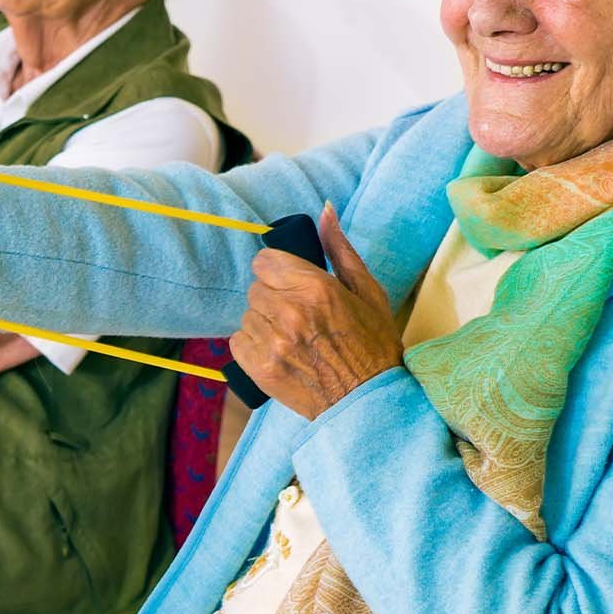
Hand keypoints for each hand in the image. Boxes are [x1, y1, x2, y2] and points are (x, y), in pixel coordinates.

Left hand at [230, 203, 402, 420]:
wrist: (369, 403)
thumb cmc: (374, 347)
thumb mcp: (368, 292)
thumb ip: (340, 250)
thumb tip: (325, 210)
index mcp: (316, 288)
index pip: (264, 261)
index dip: (277, 270)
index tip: (291, 283)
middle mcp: (290, 312)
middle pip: (256, 288)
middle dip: (273, 297)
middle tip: (298, 316)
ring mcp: (272, 342)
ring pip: (248, 314)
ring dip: (265, 322)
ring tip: (293, 337)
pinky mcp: (259, 368)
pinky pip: (238, 340)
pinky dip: (254, 345)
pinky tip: (280, 353)